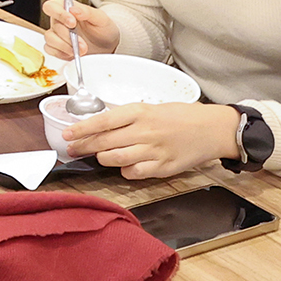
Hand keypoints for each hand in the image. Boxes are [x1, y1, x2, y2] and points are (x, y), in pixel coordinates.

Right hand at [41, 0, 120, 60]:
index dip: (59, 14)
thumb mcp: (100, 18)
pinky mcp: (57, 48)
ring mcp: (57, 34)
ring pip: (50, 38)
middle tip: (82, 44)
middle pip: (54, 26)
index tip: (72, 23)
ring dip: (64, 46)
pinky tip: (73, 54)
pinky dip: (61, 53)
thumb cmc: (103, 28)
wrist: (108, 45)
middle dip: (68, 37)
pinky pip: (50, 50)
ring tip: (80, 51)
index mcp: (66, 8)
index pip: (51, 6)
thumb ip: (86, 11)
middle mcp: (59, 20)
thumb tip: (73, 9)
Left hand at [62, 102, 240, 179]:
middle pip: (105, 142)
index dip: (81, 129)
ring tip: (97, 157)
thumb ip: (129, 118)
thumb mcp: (152, 108)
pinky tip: (124, 166)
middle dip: (84, 146)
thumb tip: (102, 126)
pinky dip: (125, 171)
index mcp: (140, 112)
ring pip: (116, 159)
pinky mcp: (163, 167)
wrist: (213, 129)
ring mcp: (154, 151)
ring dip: (102, 159)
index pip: (103, 121)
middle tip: (72, 149)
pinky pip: (135, 173)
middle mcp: (145, 131)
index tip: (67, 134)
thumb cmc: (182, 116)